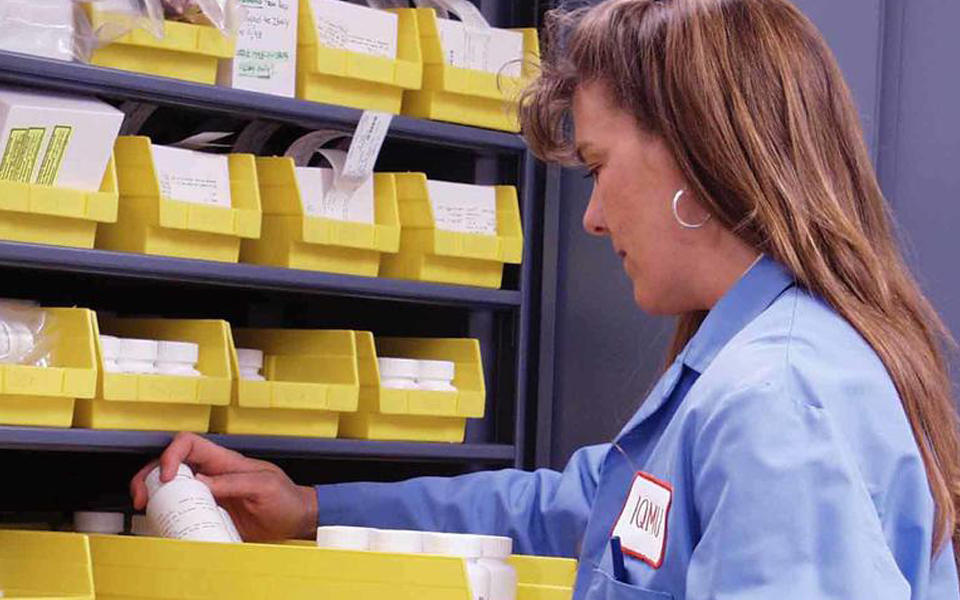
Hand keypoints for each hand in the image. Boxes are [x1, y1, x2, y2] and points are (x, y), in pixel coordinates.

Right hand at [130, 432, 317, 541]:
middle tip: (142, 496)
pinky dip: (167, 513)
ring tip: (145, 507)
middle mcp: (212, 474)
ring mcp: (209, 493)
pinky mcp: (209, 512)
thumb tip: (200, 482)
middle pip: (171, 464)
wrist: (295, 519)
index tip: (168, 477)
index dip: (172, 455)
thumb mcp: (264, 486)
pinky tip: (162, 521)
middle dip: (150, 475)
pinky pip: (182, 509)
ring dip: (153, 493)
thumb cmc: (285, 498)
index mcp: (225, 461)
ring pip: (172, 486)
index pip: (189, 444)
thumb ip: (234, 482)